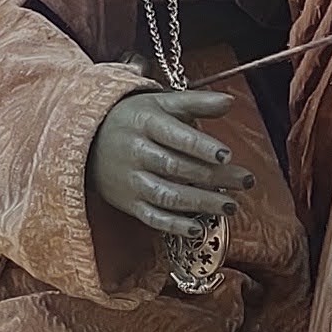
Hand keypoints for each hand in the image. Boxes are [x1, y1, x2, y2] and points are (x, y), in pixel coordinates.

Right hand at [89, 86, 251, 245]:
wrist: (86, 139)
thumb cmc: (132, 118)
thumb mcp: (159, 102)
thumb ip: (195, 102)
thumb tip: (230, 102)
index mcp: (145, 123)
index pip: (176, 136)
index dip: (202, 147)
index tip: (228, 155)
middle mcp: (136, 152)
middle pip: (178, 167)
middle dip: (215, 177)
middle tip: (246, 181)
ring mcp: (131, 180)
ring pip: (167, 195)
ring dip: (201, 203)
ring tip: (230, 206)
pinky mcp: (128, 202)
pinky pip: (152, 217)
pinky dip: (174, 225)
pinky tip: (197, 229)